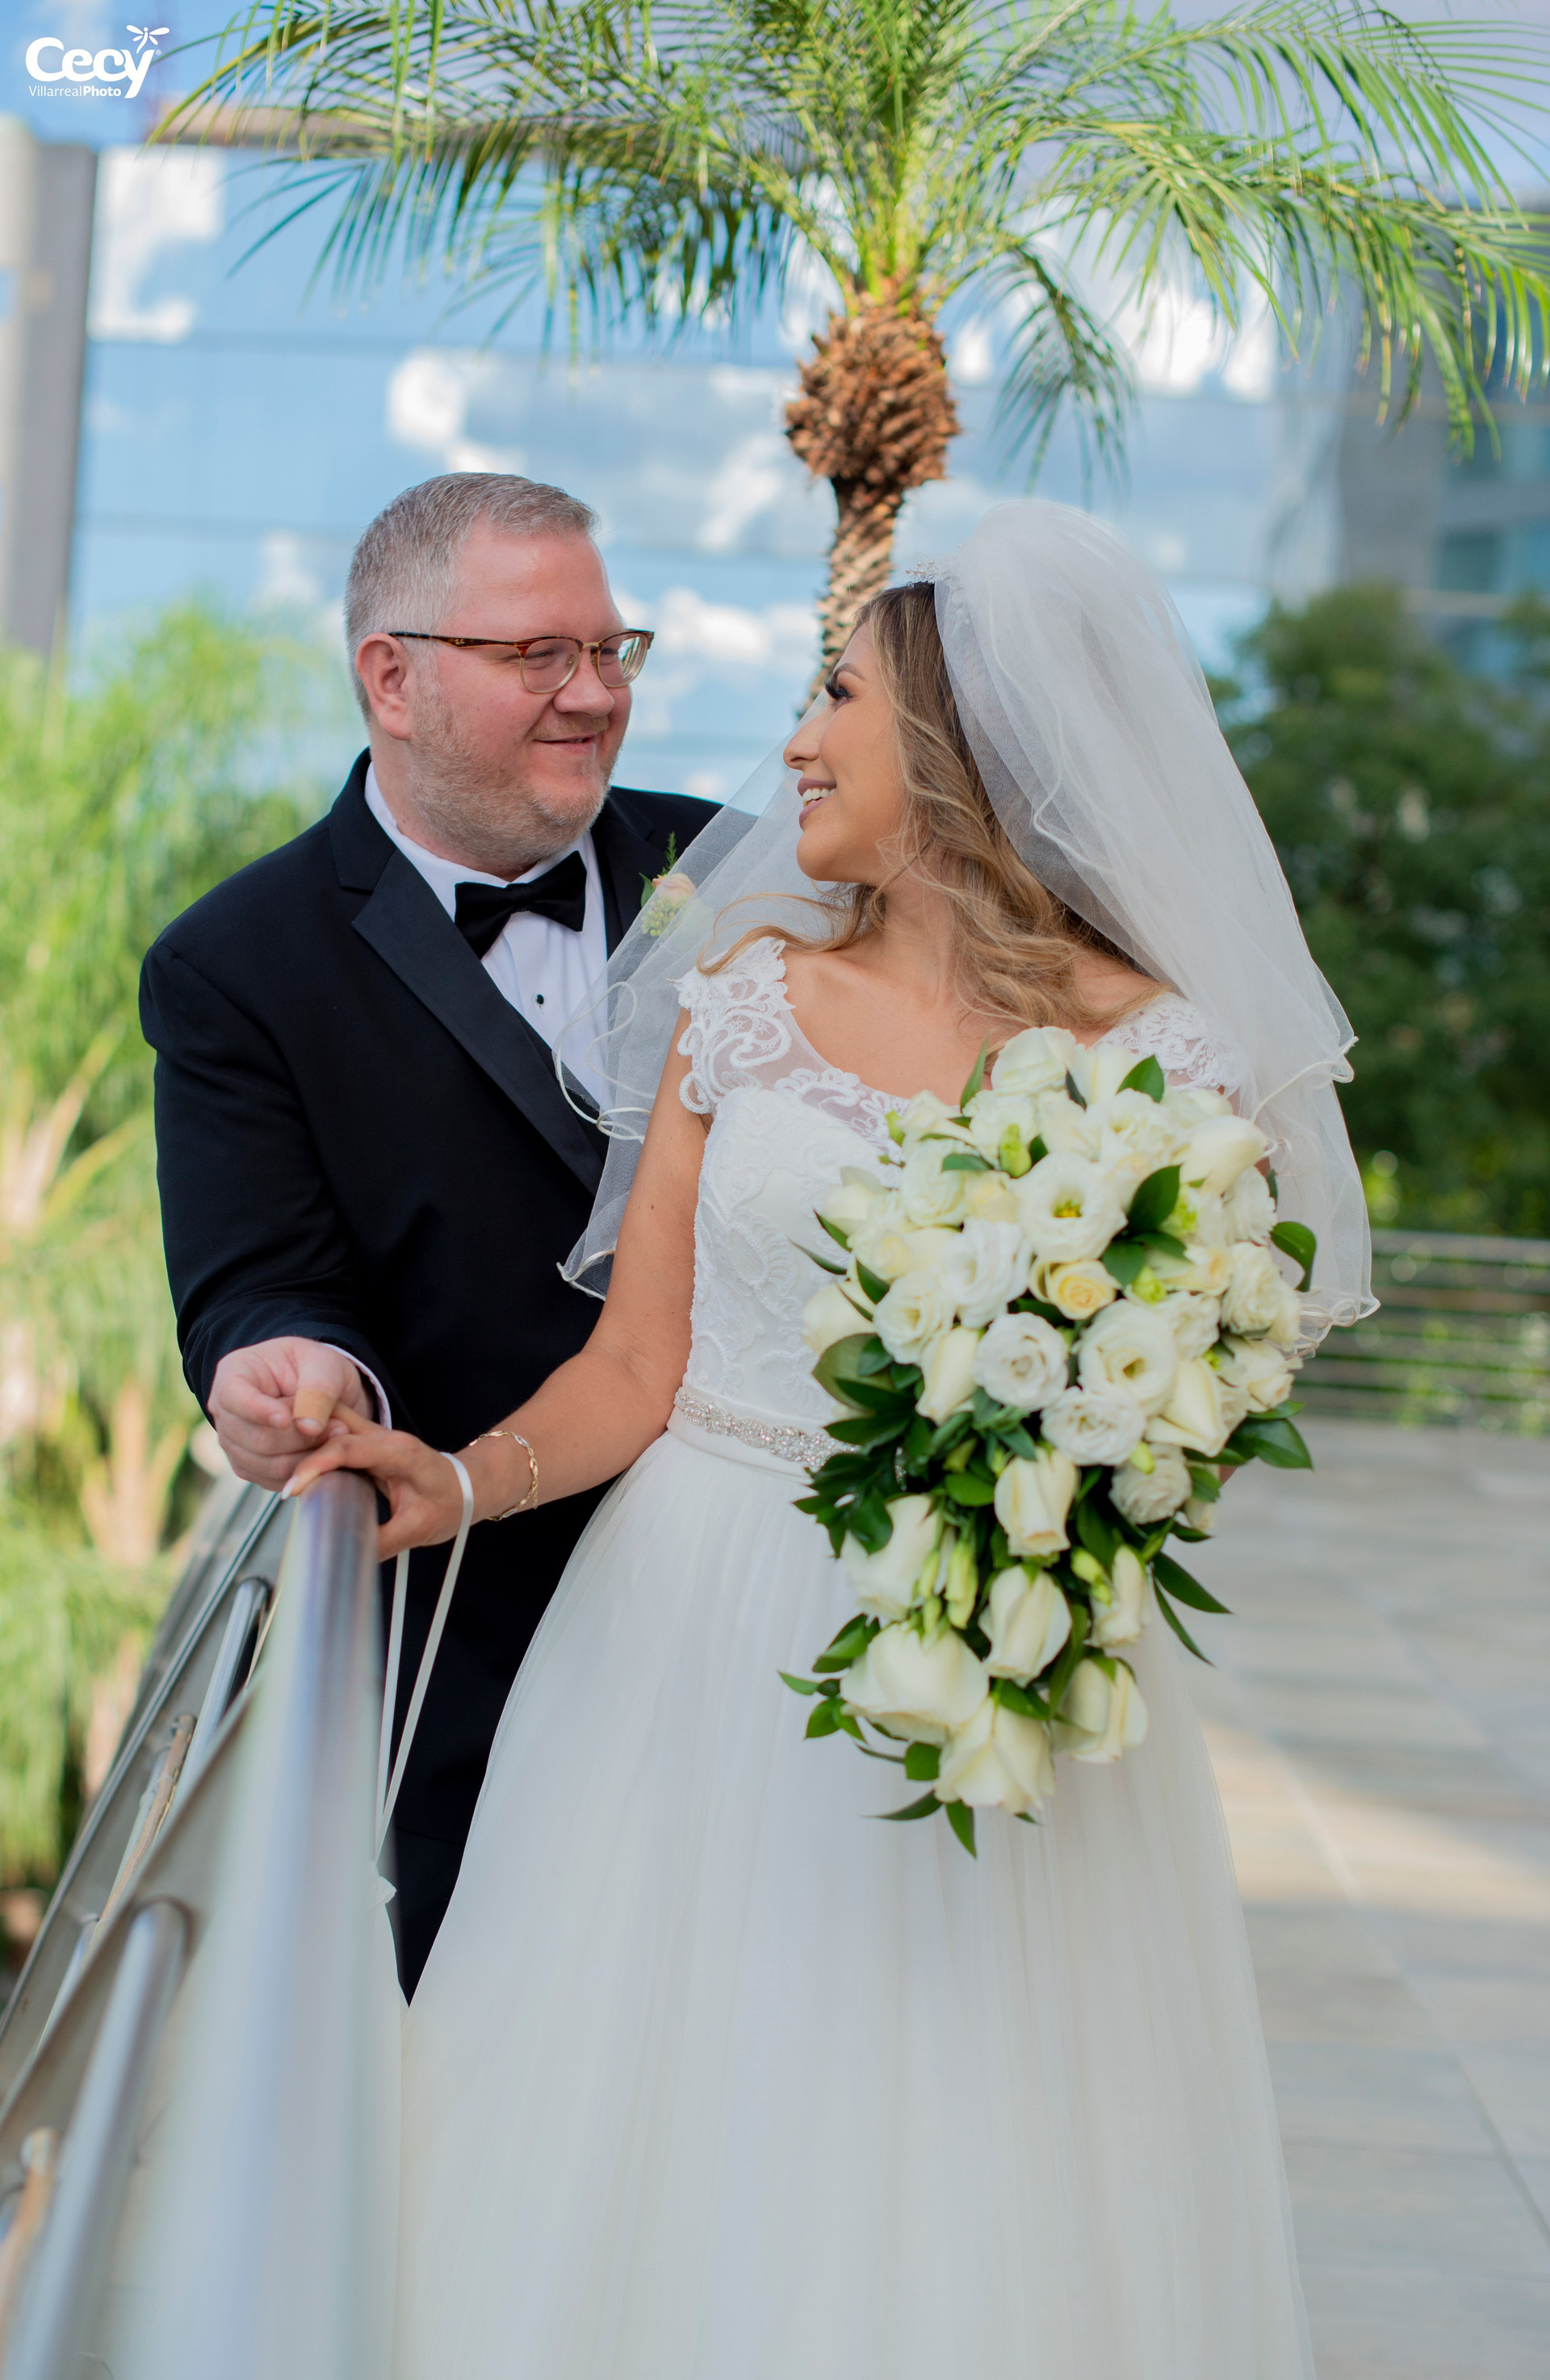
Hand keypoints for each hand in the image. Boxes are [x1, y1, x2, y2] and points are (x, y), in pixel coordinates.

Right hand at [208, 1338, 372, 1490]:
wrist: (318, 1391)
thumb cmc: (315, 1368)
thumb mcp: (324, 1364)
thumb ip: (318, 1390)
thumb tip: (308, 1427)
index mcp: (234, 1373)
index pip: (233, 1396)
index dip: (259, 1411)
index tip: (286, 1419)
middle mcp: (226, 1411)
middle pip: (256, 1437)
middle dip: (302, 1437)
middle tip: (340, 1426)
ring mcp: (234, 1443)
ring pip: (268, 1464)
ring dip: (309, 1455)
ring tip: (337, 1435)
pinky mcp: (249, 1468)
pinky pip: (275, 1480)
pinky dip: (305, 1471)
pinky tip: (324, 1452)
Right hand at [283, 1407, 465, 1556]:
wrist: (467, 1488)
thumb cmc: (450, 1503)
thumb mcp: (418, 1529)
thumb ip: (383, 1542)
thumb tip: (348, 1556)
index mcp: (399, 1451)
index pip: (346, 1448)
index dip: (314, 1465)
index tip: (292, 1488)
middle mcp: (385, 1438)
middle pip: (333, 1424)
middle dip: (301, 1439)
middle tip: (274, 1467)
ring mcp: (376, 1437)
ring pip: (331, 1424)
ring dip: (305, 1439)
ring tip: (278, 1465)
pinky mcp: (368, 1445)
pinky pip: (334, 1437)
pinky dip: (313, 1447)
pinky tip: (297, 1466)